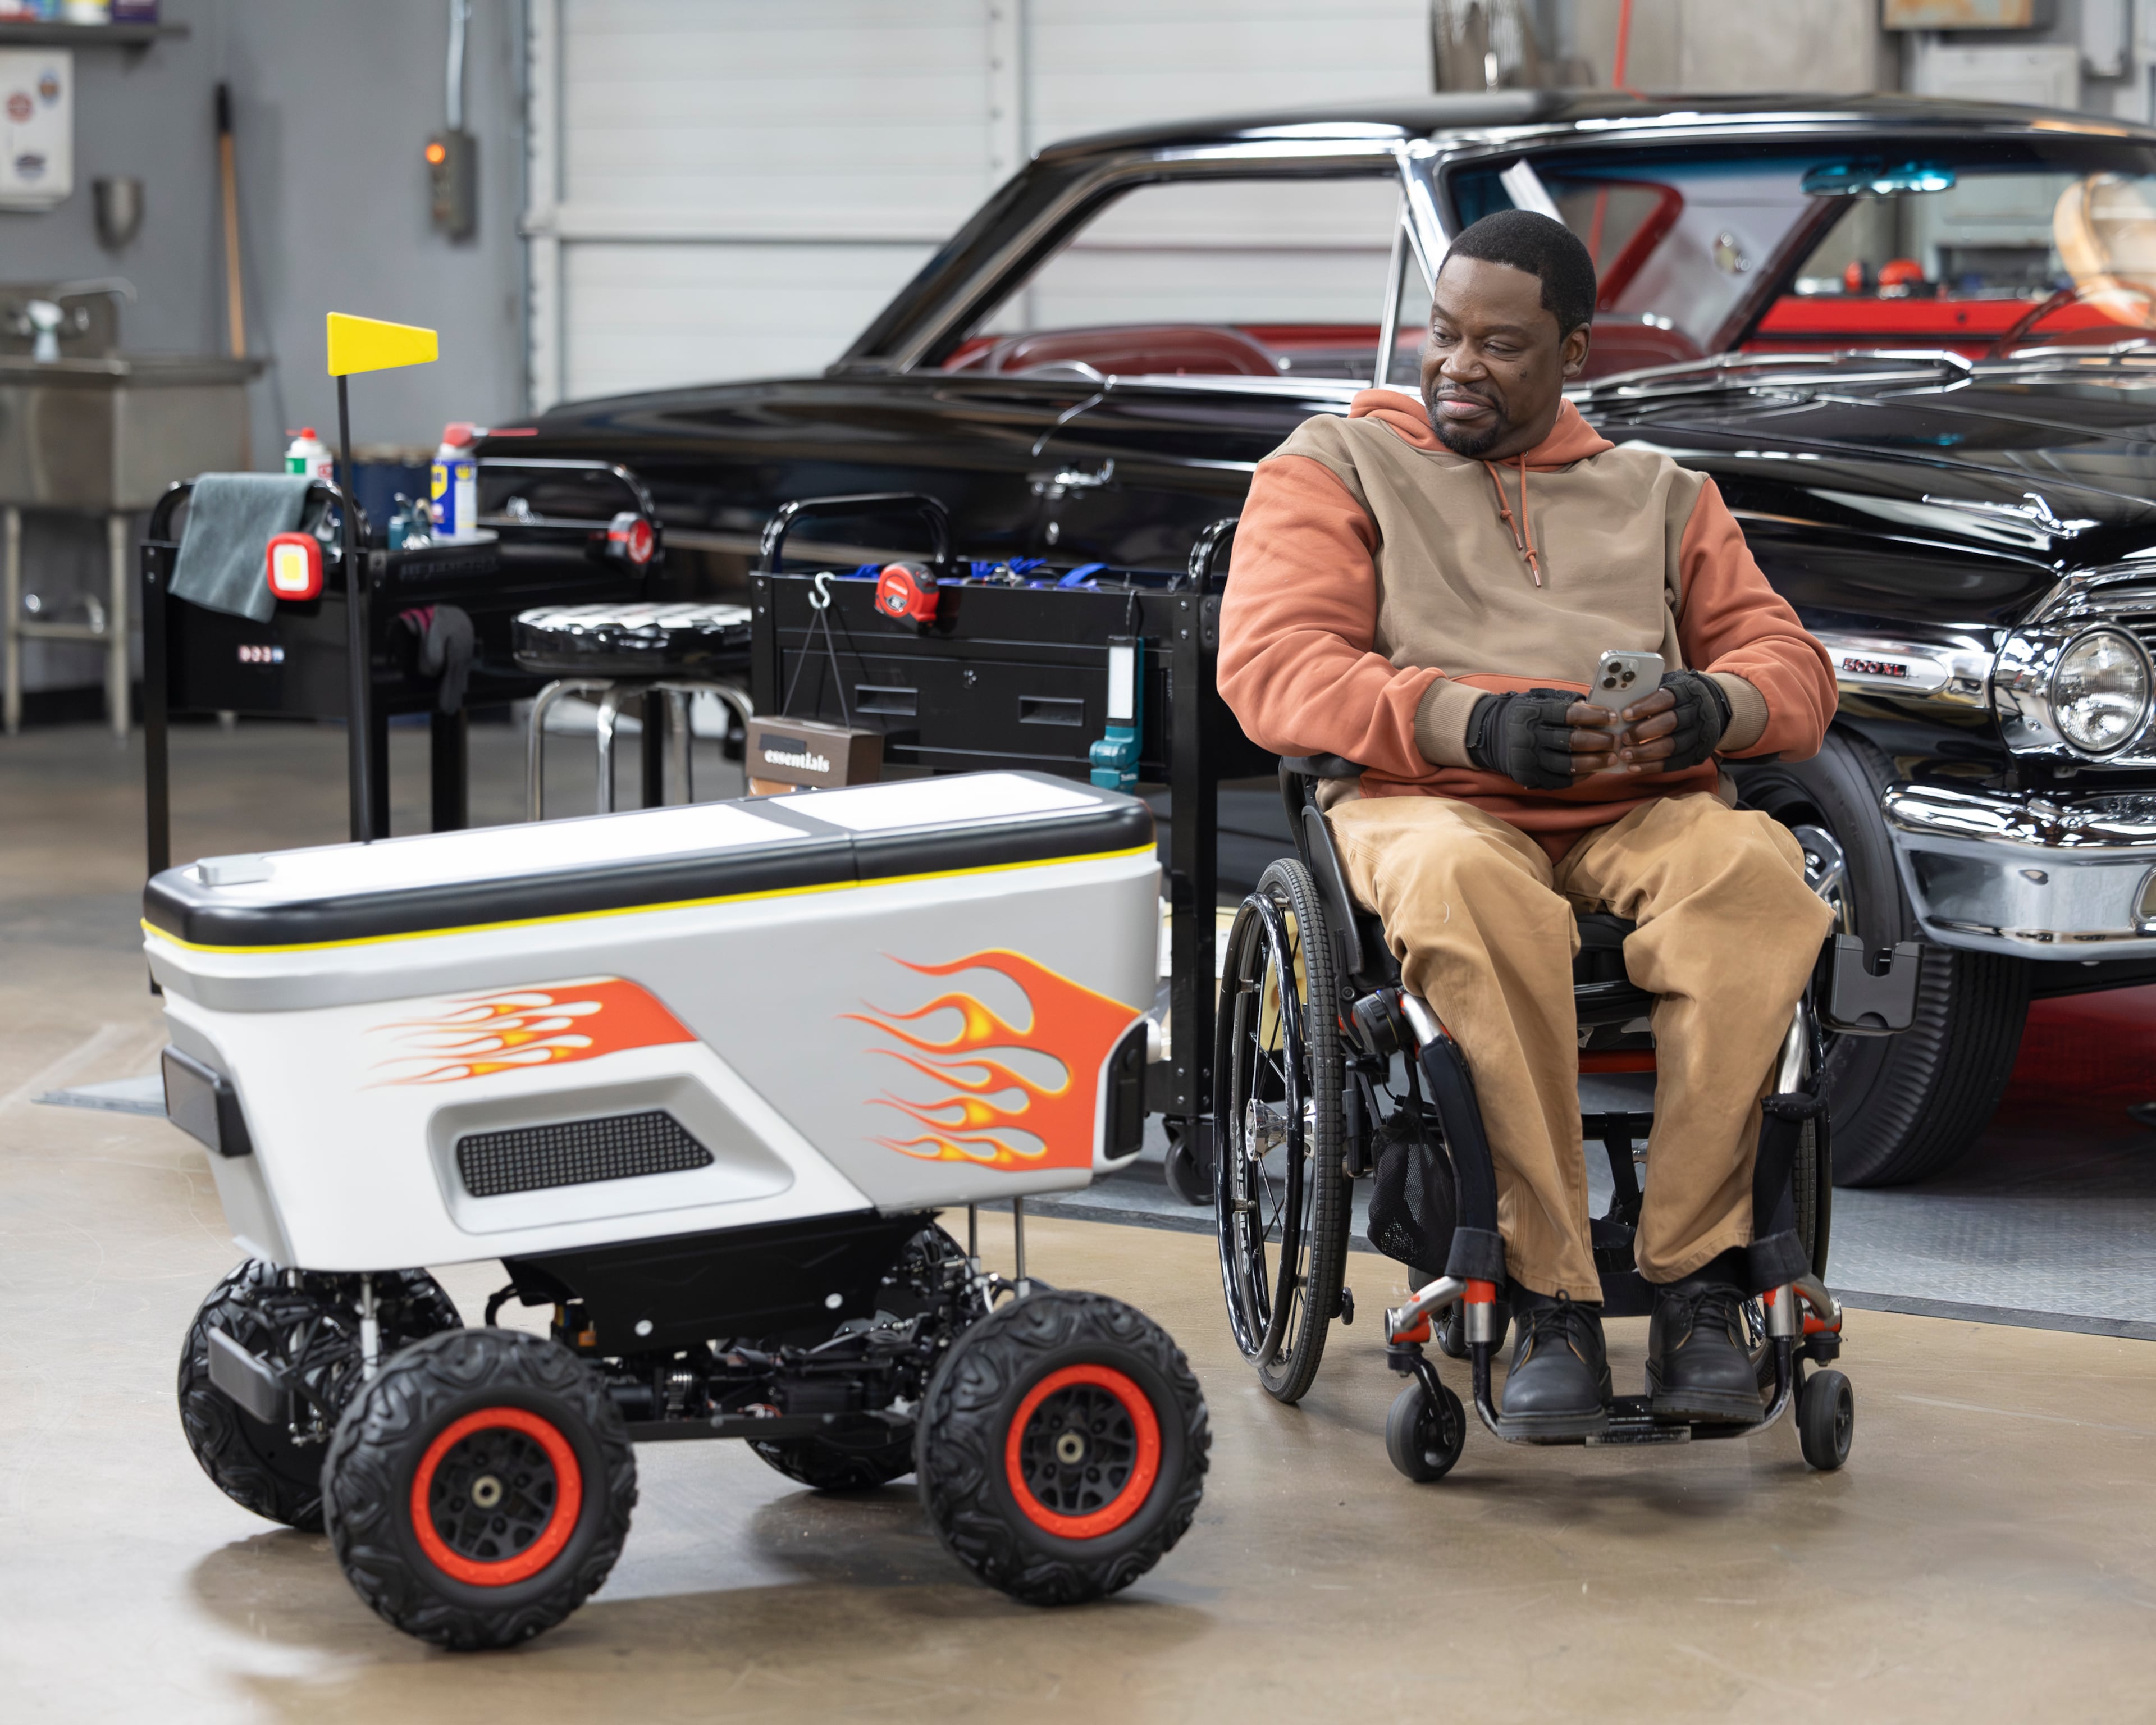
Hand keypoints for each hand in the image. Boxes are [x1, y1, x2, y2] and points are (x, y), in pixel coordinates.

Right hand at [1466, 690, 1627, 788]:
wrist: (1489, 734)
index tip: (1613, 717)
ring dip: (1595, 762)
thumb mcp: (1538, 700)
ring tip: (1611, 757)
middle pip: (1572, 741)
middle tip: (1616, 740)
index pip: (1570, 714)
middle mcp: (1528, 736)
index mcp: (1532, 713)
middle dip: (1600, 741)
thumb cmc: (1524, 714)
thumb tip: (1600, 709)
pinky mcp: (1528, 777)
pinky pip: (1561, 781)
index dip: (1595, 716)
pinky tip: (1593, 770)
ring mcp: (1528, 759)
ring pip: (1569, 765)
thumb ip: (1567, 702)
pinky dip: (1581, 776)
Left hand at [1604, 671, 1730, 773]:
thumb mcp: (1669, 686)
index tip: (1625, 714)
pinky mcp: (1698, 754)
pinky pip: (1674, 764)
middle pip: (1669, 723)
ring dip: (1644, 753)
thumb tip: (1617, 701)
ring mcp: (1700, 735)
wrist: (1713, 708)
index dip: (1644, 707)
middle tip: (1623, 738)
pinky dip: (1652, 767)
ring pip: (1671, 746)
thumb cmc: (1679, 697)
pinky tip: (1633, 767)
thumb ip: (1648, 692)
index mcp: (1687, 692)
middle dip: (1643, 732)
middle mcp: (1697, 713)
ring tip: (1624, 755)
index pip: (1665, 699)